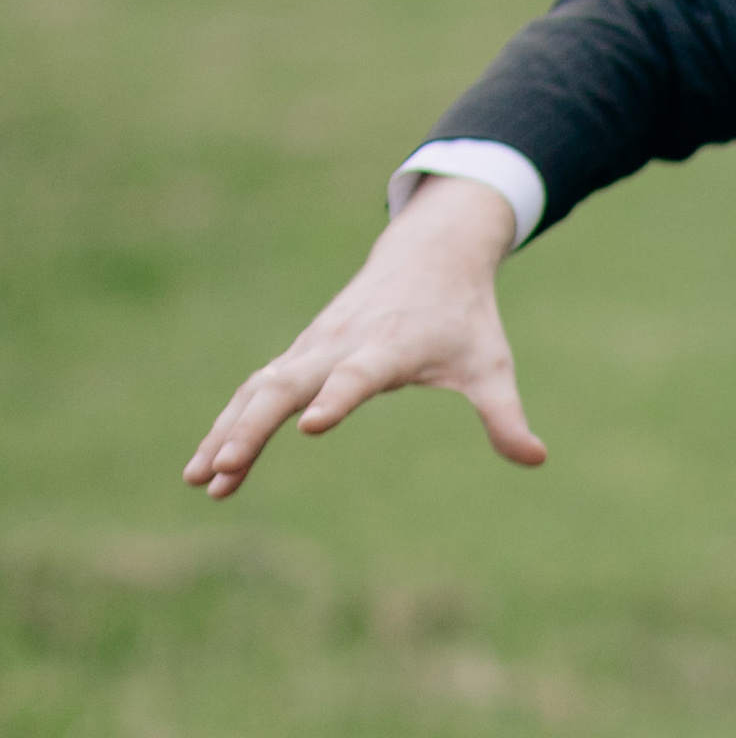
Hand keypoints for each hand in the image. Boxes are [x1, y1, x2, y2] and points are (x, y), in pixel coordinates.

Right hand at [183, 175, 541, 498]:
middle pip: (283, 385)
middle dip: (250, 428)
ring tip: (199, 481)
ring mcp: (311, 348)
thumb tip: (535, 459)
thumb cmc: (463, 318)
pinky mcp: (299, 355)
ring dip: (226, 432)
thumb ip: (504, 415)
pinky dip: (230, 425)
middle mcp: (339, 344)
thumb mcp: (490, 366)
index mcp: (388, 347)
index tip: (312, 426)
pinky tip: (213, 470)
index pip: (358, 375)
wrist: (428, 256)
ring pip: (256, 390)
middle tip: (221, 472)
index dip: (338, 397)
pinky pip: (254, 392)